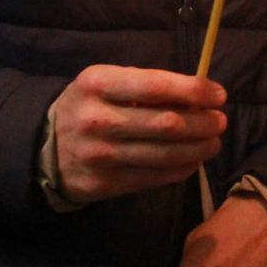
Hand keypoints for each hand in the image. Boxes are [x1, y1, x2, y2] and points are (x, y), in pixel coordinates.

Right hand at [50, 64, 225, 202]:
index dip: (193, 90)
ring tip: (213, 142)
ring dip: (199, 148)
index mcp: (98, 84)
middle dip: (203, 123)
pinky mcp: (106, 184)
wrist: (46, 148)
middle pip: (166, 124)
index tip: (218, 94)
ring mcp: (101, 155)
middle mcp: (97, 119)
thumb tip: (199, 96)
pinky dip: (182, 168)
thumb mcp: (105, 82)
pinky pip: (155, 177)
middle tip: (220, 121)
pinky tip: (193, 160)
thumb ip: (146, 85)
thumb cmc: (89, 105)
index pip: (155, 86)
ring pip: (165, 154)